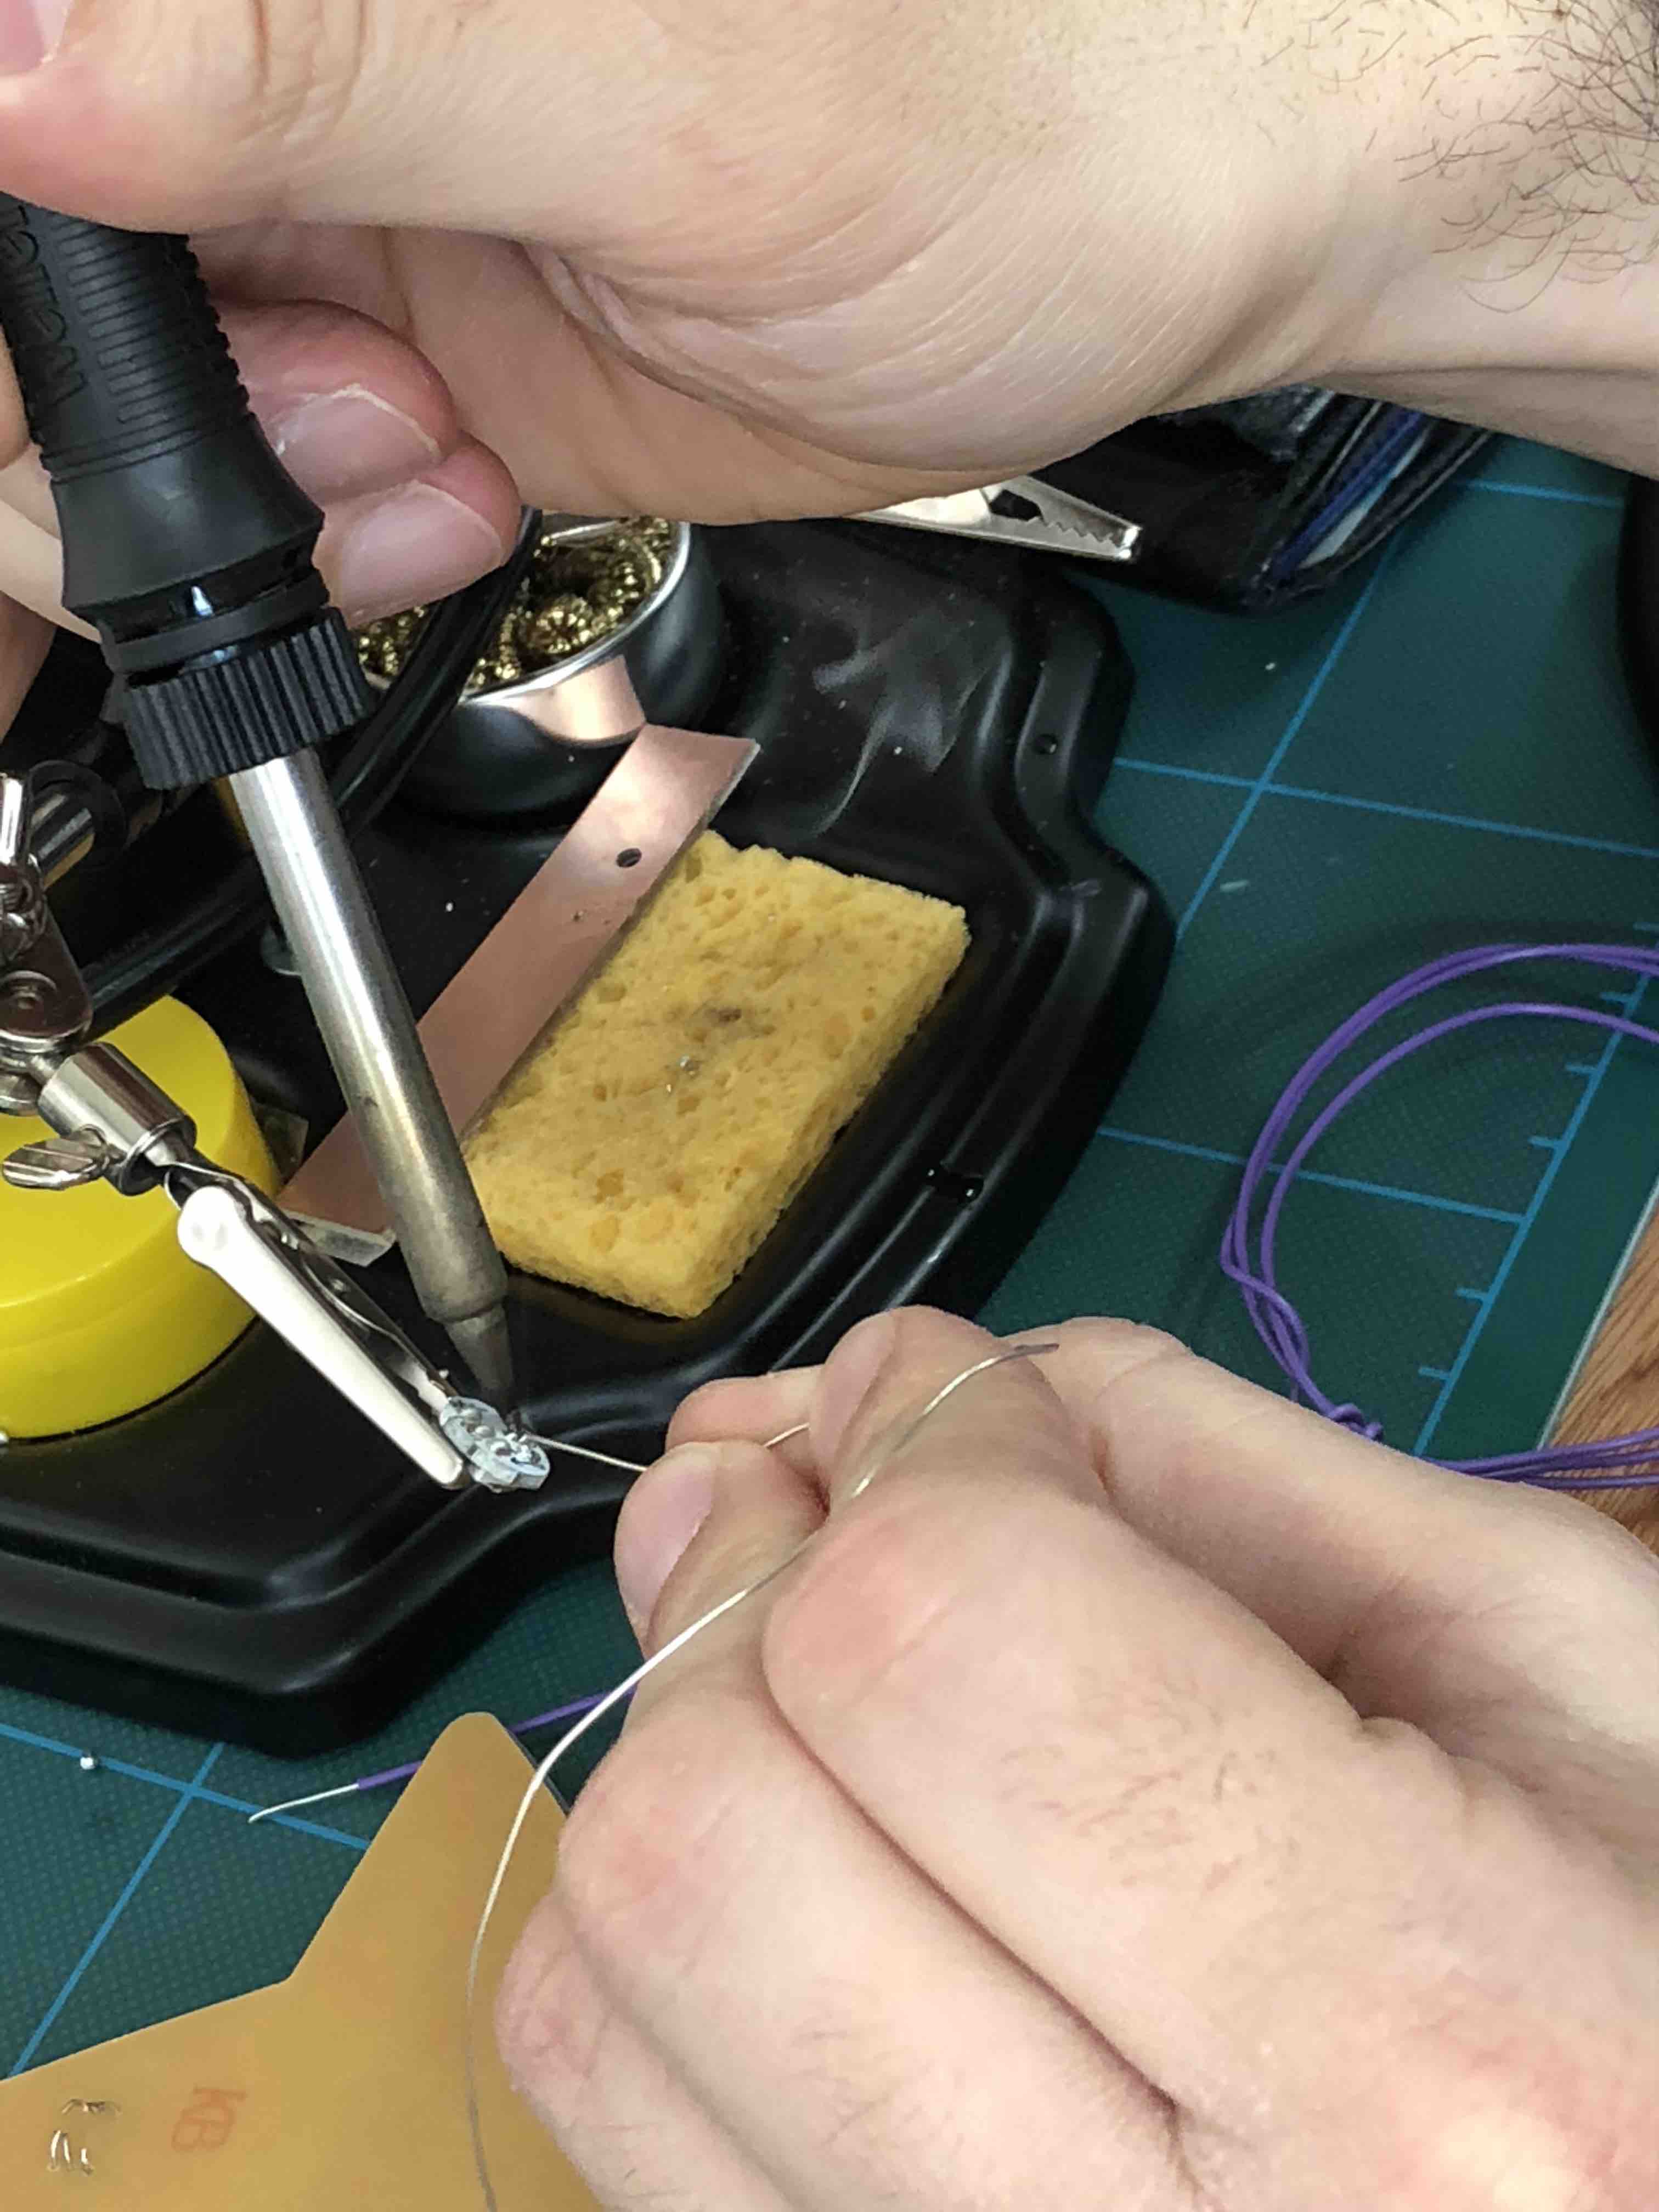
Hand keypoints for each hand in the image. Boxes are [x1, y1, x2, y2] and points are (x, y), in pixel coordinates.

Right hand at [5, 0, 1658, 639]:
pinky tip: (447, 497)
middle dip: (102, 412)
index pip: (51, 70)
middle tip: (320, 424)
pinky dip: (309, 537)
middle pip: (50, 274)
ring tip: (421, 468)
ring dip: (219, 488)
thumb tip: (31, 67)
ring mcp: (336, 202)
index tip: (87, 368)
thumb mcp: (659, 97)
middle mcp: (291, 56)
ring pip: (117, 390)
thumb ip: (335, 67)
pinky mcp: (399, 343)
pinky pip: (250, 478)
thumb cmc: (997, 124)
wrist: (1127, 255)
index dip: (40, 238)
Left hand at [499, 1308, 1658, 2208]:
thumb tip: (902, 1390)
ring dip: (692, 1748)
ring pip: (610, 1984)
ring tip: (828, 1670)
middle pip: (713, 1827)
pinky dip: (671, 1935)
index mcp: (1422, 2048)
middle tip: (838, 1495)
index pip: (946, 1639)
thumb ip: (1229, 1483)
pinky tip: (827, 1862)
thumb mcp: (1558, 1672)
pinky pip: (624, 2122)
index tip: (962, 1400)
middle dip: (754, 1582)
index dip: (924, 1443)